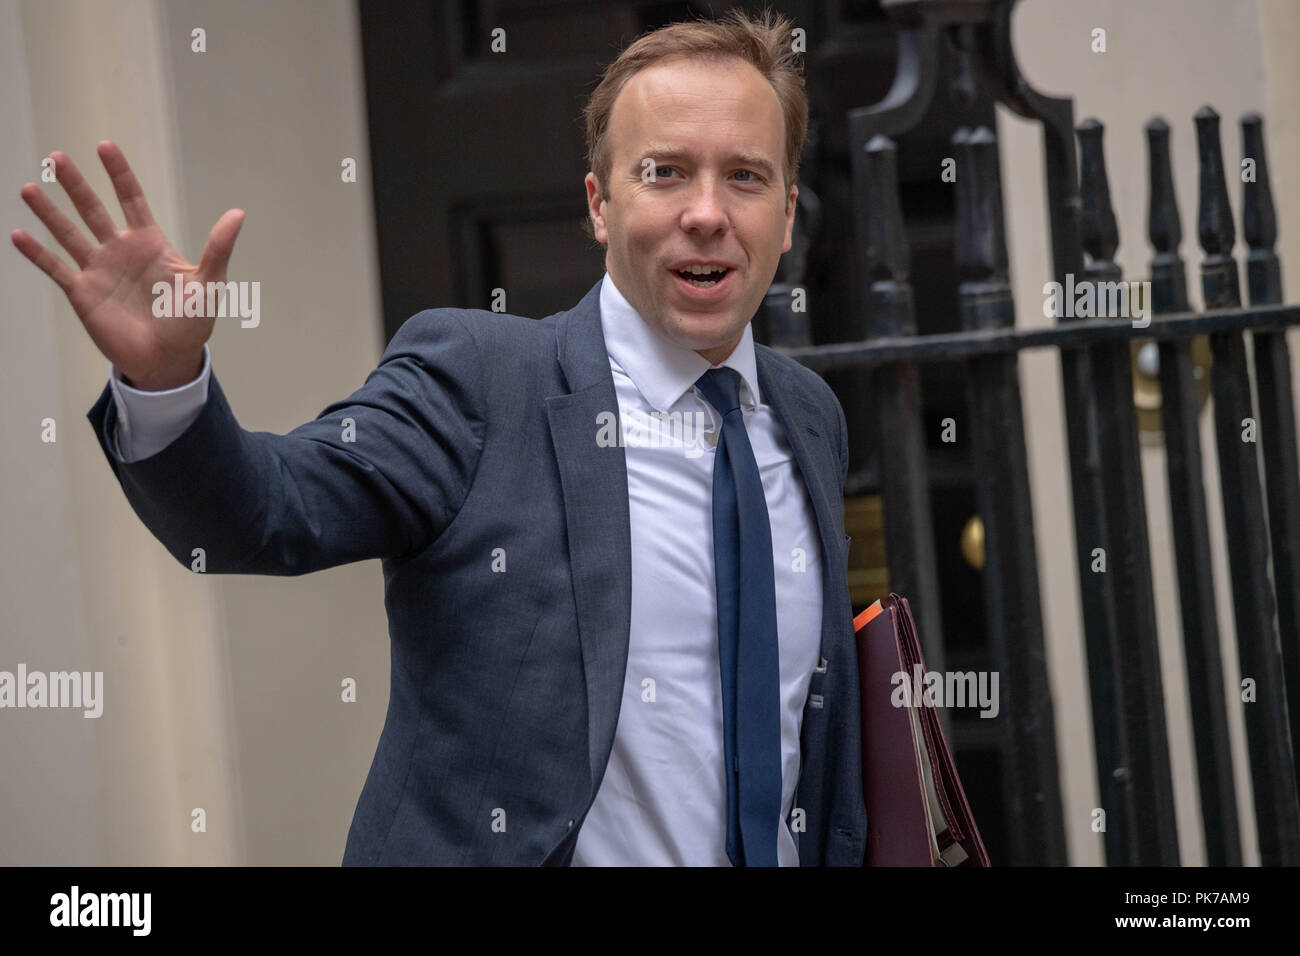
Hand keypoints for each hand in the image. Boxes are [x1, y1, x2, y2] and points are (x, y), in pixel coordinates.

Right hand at [11, 141, 244, 389]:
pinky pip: (56, 269)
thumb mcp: (209, 283)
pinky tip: (17, 235)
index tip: (105, 146)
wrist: (169, 360)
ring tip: (28, 188)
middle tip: (56, 157)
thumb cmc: (192, 323)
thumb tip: (238, 213)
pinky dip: (37, 253)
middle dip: (75, 184)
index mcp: (150, 243)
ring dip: (49, 212)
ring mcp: (99, 270)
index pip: (132, 199)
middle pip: (93, 209)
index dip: (119, 174)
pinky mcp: (83, 293)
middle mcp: (120, 250)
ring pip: (69, 233)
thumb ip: (218, 248)